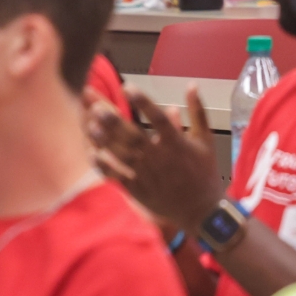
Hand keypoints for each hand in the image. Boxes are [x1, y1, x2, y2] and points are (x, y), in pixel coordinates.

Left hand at [86, 91, 220, 230]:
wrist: (201, 211)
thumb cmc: (204, 172)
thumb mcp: (206, 139)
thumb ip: (197, 111)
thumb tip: (191, 84)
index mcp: (177, 143)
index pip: (158, 118)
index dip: (143, 102)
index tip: (127, 86)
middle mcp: (159, 157)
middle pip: (132, 135)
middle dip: (112, 119)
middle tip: (93, 103)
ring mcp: (146, 174)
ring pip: (121, 154)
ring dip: (104, 139)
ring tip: (89, 124)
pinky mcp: (138, 189)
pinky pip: (117, 176)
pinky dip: (104, 166)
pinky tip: (91, 153)